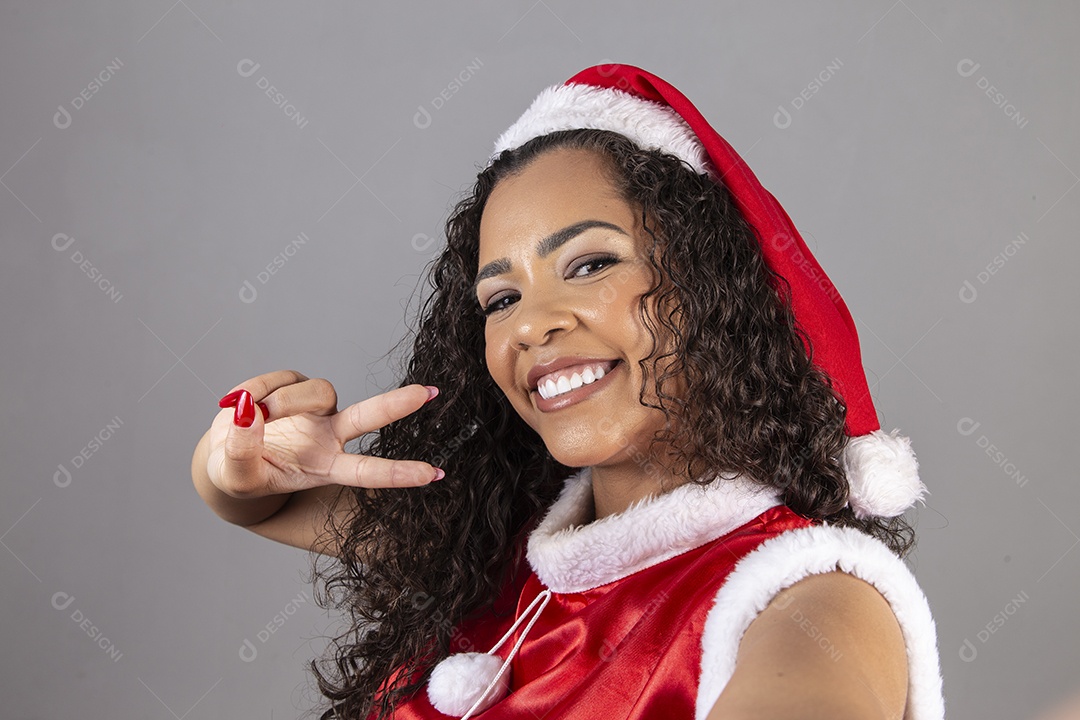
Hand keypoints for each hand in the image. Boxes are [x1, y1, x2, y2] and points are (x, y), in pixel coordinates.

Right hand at [207, 370, 441, 498]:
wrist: (223, 454)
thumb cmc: (240, 474)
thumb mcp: (236, 476)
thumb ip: (241, 451)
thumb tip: (248, 415)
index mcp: (324, 467)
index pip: (366, 471)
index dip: (398, 473)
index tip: (432, 474)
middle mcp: (328, 436)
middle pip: (369, 417)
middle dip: (397, 404)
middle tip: (427, 394)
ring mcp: (315, 410)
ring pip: (317, 391)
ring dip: (281, 401)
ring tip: (248, 414)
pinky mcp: (296, 387)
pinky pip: (283, 379)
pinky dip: (256, 389)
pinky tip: (237, 404)